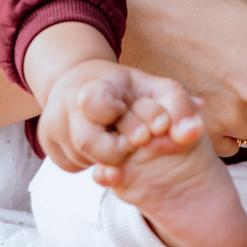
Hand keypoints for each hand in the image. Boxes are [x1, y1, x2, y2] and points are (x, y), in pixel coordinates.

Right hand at [37, 58, 204, 173]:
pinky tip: (106, 151)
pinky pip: (73, 165)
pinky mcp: (50, 146)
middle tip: (141, 143)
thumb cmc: (126, 88)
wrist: (78, 81)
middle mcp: (67, 105)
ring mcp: (55, 126)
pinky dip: (92, 163)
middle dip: (118, 149)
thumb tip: (197, 126)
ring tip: (125, 147)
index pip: (95, 102)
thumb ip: (177, 103)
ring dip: (108, 159)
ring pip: (82, 158)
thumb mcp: (152, 87)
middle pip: (88, 141)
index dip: (123, 118)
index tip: (153, 128)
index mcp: (94, 84)